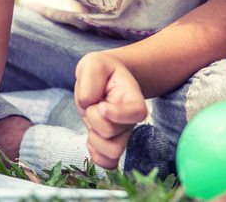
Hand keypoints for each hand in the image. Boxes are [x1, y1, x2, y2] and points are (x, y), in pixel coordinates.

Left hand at [74, 51, 147, 169]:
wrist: (104, 78)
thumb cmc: (101, 70)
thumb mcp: (92, 64)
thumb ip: (90, 81)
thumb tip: (89, 104)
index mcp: (132, 97)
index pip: (136, 113)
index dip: (116, 114)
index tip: (101, 105)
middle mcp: (131, 118)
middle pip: (112, 131)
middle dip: (93, 117)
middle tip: (93, 104)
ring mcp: (123, 132)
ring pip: (113, 152)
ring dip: (94, 139)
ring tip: (91, 122)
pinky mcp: (112, 142)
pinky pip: (110, 162)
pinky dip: (97, 156)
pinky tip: (90, 141)